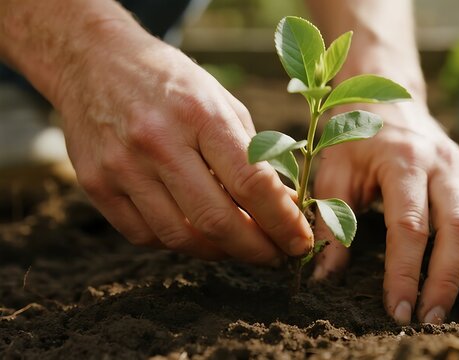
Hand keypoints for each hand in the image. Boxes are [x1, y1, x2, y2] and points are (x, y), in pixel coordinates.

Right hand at [56, 29, 312, 263]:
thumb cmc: (170, 82)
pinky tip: (197, 234)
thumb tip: (282, 205)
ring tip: (240, 247)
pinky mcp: (96, 184)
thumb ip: (251, 154)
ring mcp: (121, 166)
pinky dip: (179, 243)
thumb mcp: (220, 101)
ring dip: (219, 252)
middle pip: (216, 221)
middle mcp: (158, 142)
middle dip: (256, 250)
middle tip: (276, 256)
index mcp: (199, 114)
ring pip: (180, 237)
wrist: (92, 60)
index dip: (283, 221)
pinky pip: (145, 236)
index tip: (300, 242)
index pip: (252, 183)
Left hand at [312, 101, 458, 324]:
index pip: (409, 226)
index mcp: (403, 162)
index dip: (404, 272)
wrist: (384, 98)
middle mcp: (443, 164)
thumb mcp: (333, 174)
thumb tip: (324, 277)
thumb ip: (332, 223)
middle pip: (458, 227)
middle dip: (447, 279)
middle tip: (432, 318)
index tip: (398, 309)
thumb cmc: (354, 139)